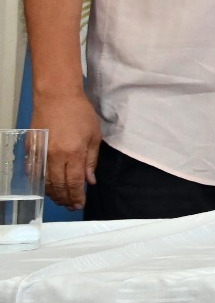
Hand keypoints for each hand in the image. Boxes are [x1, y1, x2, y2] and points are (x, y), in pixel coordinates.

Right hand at [36, 92, 101, 208]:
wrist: (56, 96)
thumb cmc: (79, 113)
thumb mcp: (94, 136)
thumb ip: (91, 161)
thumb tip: (89, 181)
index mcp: (74, 153)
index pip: (75, 182)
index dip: (77, 196)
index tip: (80, 205)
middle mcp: (55, 156)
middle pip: (58, 185)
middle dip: (65, 199)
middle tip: (71, 206)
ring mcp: (41, 153)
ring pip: (45, 181)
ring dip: (53, 193)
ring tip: (61, 200)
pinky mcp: (31, 149)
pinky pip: (35, 171)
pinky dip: (40, 182)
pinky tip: (46, 187)